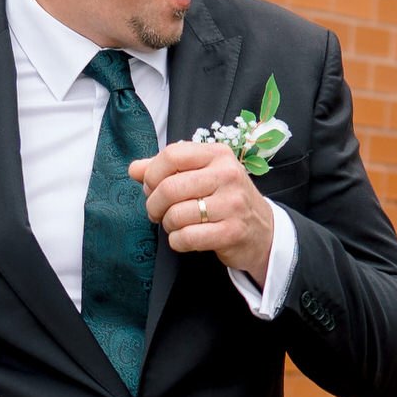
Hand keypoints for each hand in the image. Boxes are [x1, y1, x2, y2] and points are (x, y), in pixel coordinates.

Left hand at [128, 140, 275, 285]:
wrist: (262, 231)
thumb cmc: (225, 199)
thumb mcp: (201, 176)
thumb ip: (166, 170)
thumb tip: (134, 168)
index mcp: (217, 155)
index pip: (172, 155)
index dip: (152, 174)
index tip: (150, 188)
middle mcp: (227, 175)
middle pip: (169, 187)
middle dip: (153, 205)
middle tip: (156, 212)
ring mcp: (232, 204)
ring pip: (176, 214)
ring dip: (167, 224)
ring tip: (174, 225)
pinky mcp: (232, 232)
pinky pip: (187, 237)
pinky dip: (177, 241)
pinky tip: (183, 238)